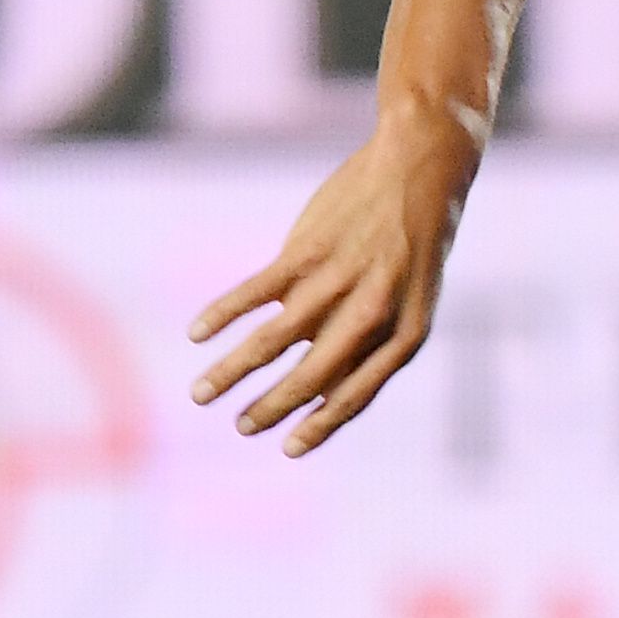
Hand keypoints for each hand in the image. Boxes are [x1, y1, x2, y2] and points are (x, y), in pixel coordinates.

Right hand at [188, 113, 476, 455]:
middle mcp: (374, 313)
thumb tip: (317, 384)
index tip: (287, 449)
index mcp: (405, 334)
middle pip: (311, 376)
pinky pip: (255, 292)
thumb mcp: (411, 298)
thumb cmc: (414, 242)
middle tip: (240, 427)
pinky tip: (196, 334)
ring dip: (232, 371)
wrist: (422, 168)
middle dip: (271, 408)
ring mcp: (340, 280)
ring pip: (273, 340)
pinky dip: (223, 314)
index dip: (320, 426)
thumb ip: (368, 338)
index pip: (356, 394)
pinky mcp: (308, 249)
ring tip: (201, 395)